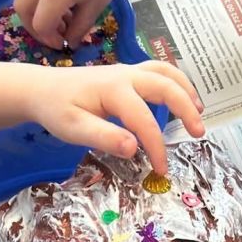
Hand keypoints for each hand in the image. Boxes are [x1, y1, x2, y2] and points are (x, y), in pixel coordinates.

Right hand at [15, 0, 141, 49]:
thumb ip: (79, 27)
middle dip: (34, 27)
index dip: (49, 39)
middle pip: (22, 10)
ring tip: (63, 17)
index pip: (40, 24)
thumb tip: (69, 41)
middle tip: (53, 34)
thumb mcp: (96, 4)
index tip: (63, 44)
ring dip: (38, 11)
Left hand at [28, 60, 203, 173]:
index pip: (144, 120)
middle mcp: (126, 75)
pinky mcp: (128, 74)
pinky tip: (183, 98)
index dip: (156, 146)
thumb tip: (134, 148)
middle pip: (166, 86)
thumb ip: (104, 137)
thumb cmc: (57, 110)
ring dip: (186, 91)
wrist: (42, 89)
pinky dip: (176, 82)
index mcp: (113, 89)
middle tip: (199, 133)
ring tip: (199, 113)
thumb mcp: (73, 129)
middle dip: (185, 108)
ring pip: (166, 72)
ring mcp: (128, 71)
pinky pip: (159, 71)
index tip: (161, 170)